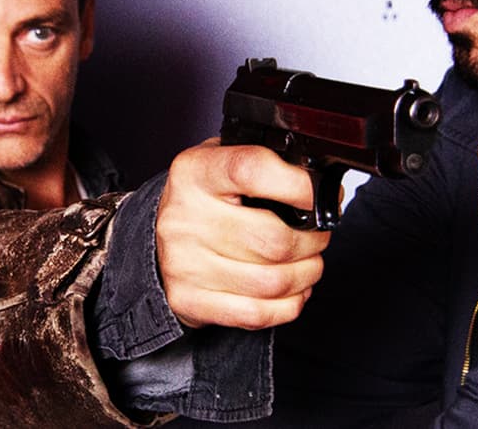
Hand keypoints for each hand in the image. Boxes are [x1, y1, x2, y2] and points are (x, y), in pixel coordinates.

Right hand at [156, 139, 329, 329]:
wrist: (159, 241)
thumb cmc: (205, 200)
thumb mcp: (222, 163)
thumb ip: (264, 164)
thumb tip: (317, 180)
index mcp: (195, 173)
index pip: (250, 170)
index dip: (297, 185)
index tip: (318, 195)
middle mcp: (185, 218)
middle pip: (274, 239)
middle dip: (313, 240)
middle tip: (318, 234)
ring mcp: (185, 264)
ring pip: (273, 281)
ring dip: (307, 274)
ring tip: (309, 262)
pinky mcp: (191, 301)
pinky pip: (258, 313)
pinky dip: (289, 305)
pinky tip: (292, 290)